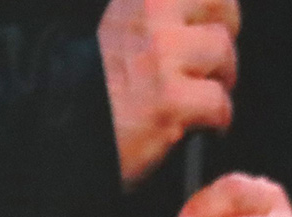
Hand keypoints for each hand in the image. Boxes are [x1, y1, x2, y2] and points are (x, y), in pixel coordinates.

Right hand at [100, 0, 238, 185]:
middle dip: (223, 37)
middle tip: (210, 65)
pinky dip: (216, 121)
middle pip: (223, 7)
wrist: (68, 130)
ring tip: (198, 98)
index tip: (211, 24)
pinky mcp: (169, 100)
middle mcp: (149, 14)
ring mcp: (160, 56)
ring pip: (223, 52)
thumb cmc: (98, 88)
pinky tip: (197, 125)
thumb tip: (210, 13)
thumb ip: (159, 15)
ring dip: (219, 81)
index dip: (216, 7)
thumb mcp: (123, 27)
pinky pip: (220, 103)